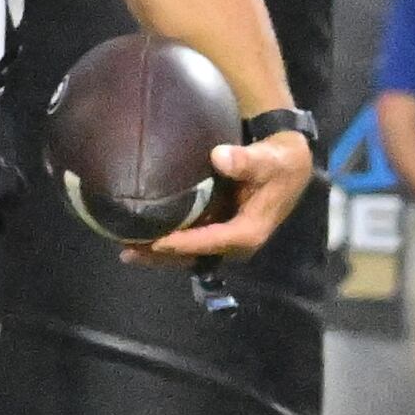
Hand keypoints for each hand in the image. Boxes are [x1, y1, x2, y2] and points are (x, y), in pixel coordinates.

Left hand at [126, 125, 316, 265]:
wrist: (287, 165)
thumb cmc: (277, 163)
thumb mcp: (267, 159)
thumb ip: (245, 160)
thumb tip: (220, 157)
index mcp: (250, 231)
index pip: (213, 242)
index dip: (185, 244)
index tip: (157, 242)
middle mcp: (237, 242)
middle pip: (196, 255)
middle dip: (163, 256)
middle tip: (128, 253)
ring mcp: (226, 238)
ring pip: (190, 253)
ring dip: (160, 254)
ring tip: (127, 251)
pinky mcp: (219, 230)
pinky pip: (191, 243)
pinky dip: (168, 243)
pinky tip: (142, 238)